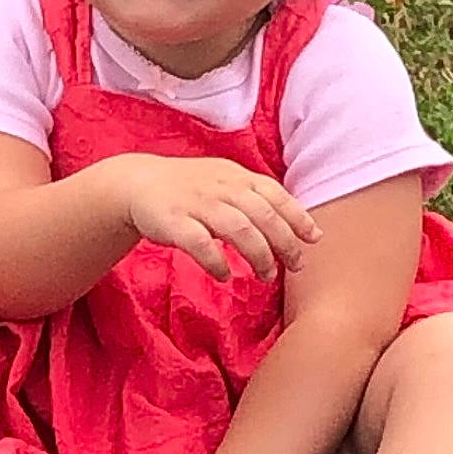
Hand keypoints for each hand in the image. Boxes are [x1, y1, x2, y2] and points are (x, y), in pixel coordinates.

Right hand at [121, 154, 320, 284]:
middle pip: (263, 215)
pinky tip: (224, 275)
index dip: (297, 217)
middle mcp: (221, 187)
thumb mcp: (227, 184)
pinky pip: (200, 243)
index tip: (314, 239)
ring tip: (266, 276)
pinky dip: (216, 261)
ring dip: (258, 254)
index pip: (275, 195)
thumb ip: (260, 202)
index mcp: (237, 177)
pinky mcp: (173, 221)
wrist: (138, 183)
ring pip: (238, 228)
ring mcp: (197, 203)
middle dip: (284, 242)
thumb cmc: (191, 190)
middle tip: (295, 265)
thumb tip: (303, 228)